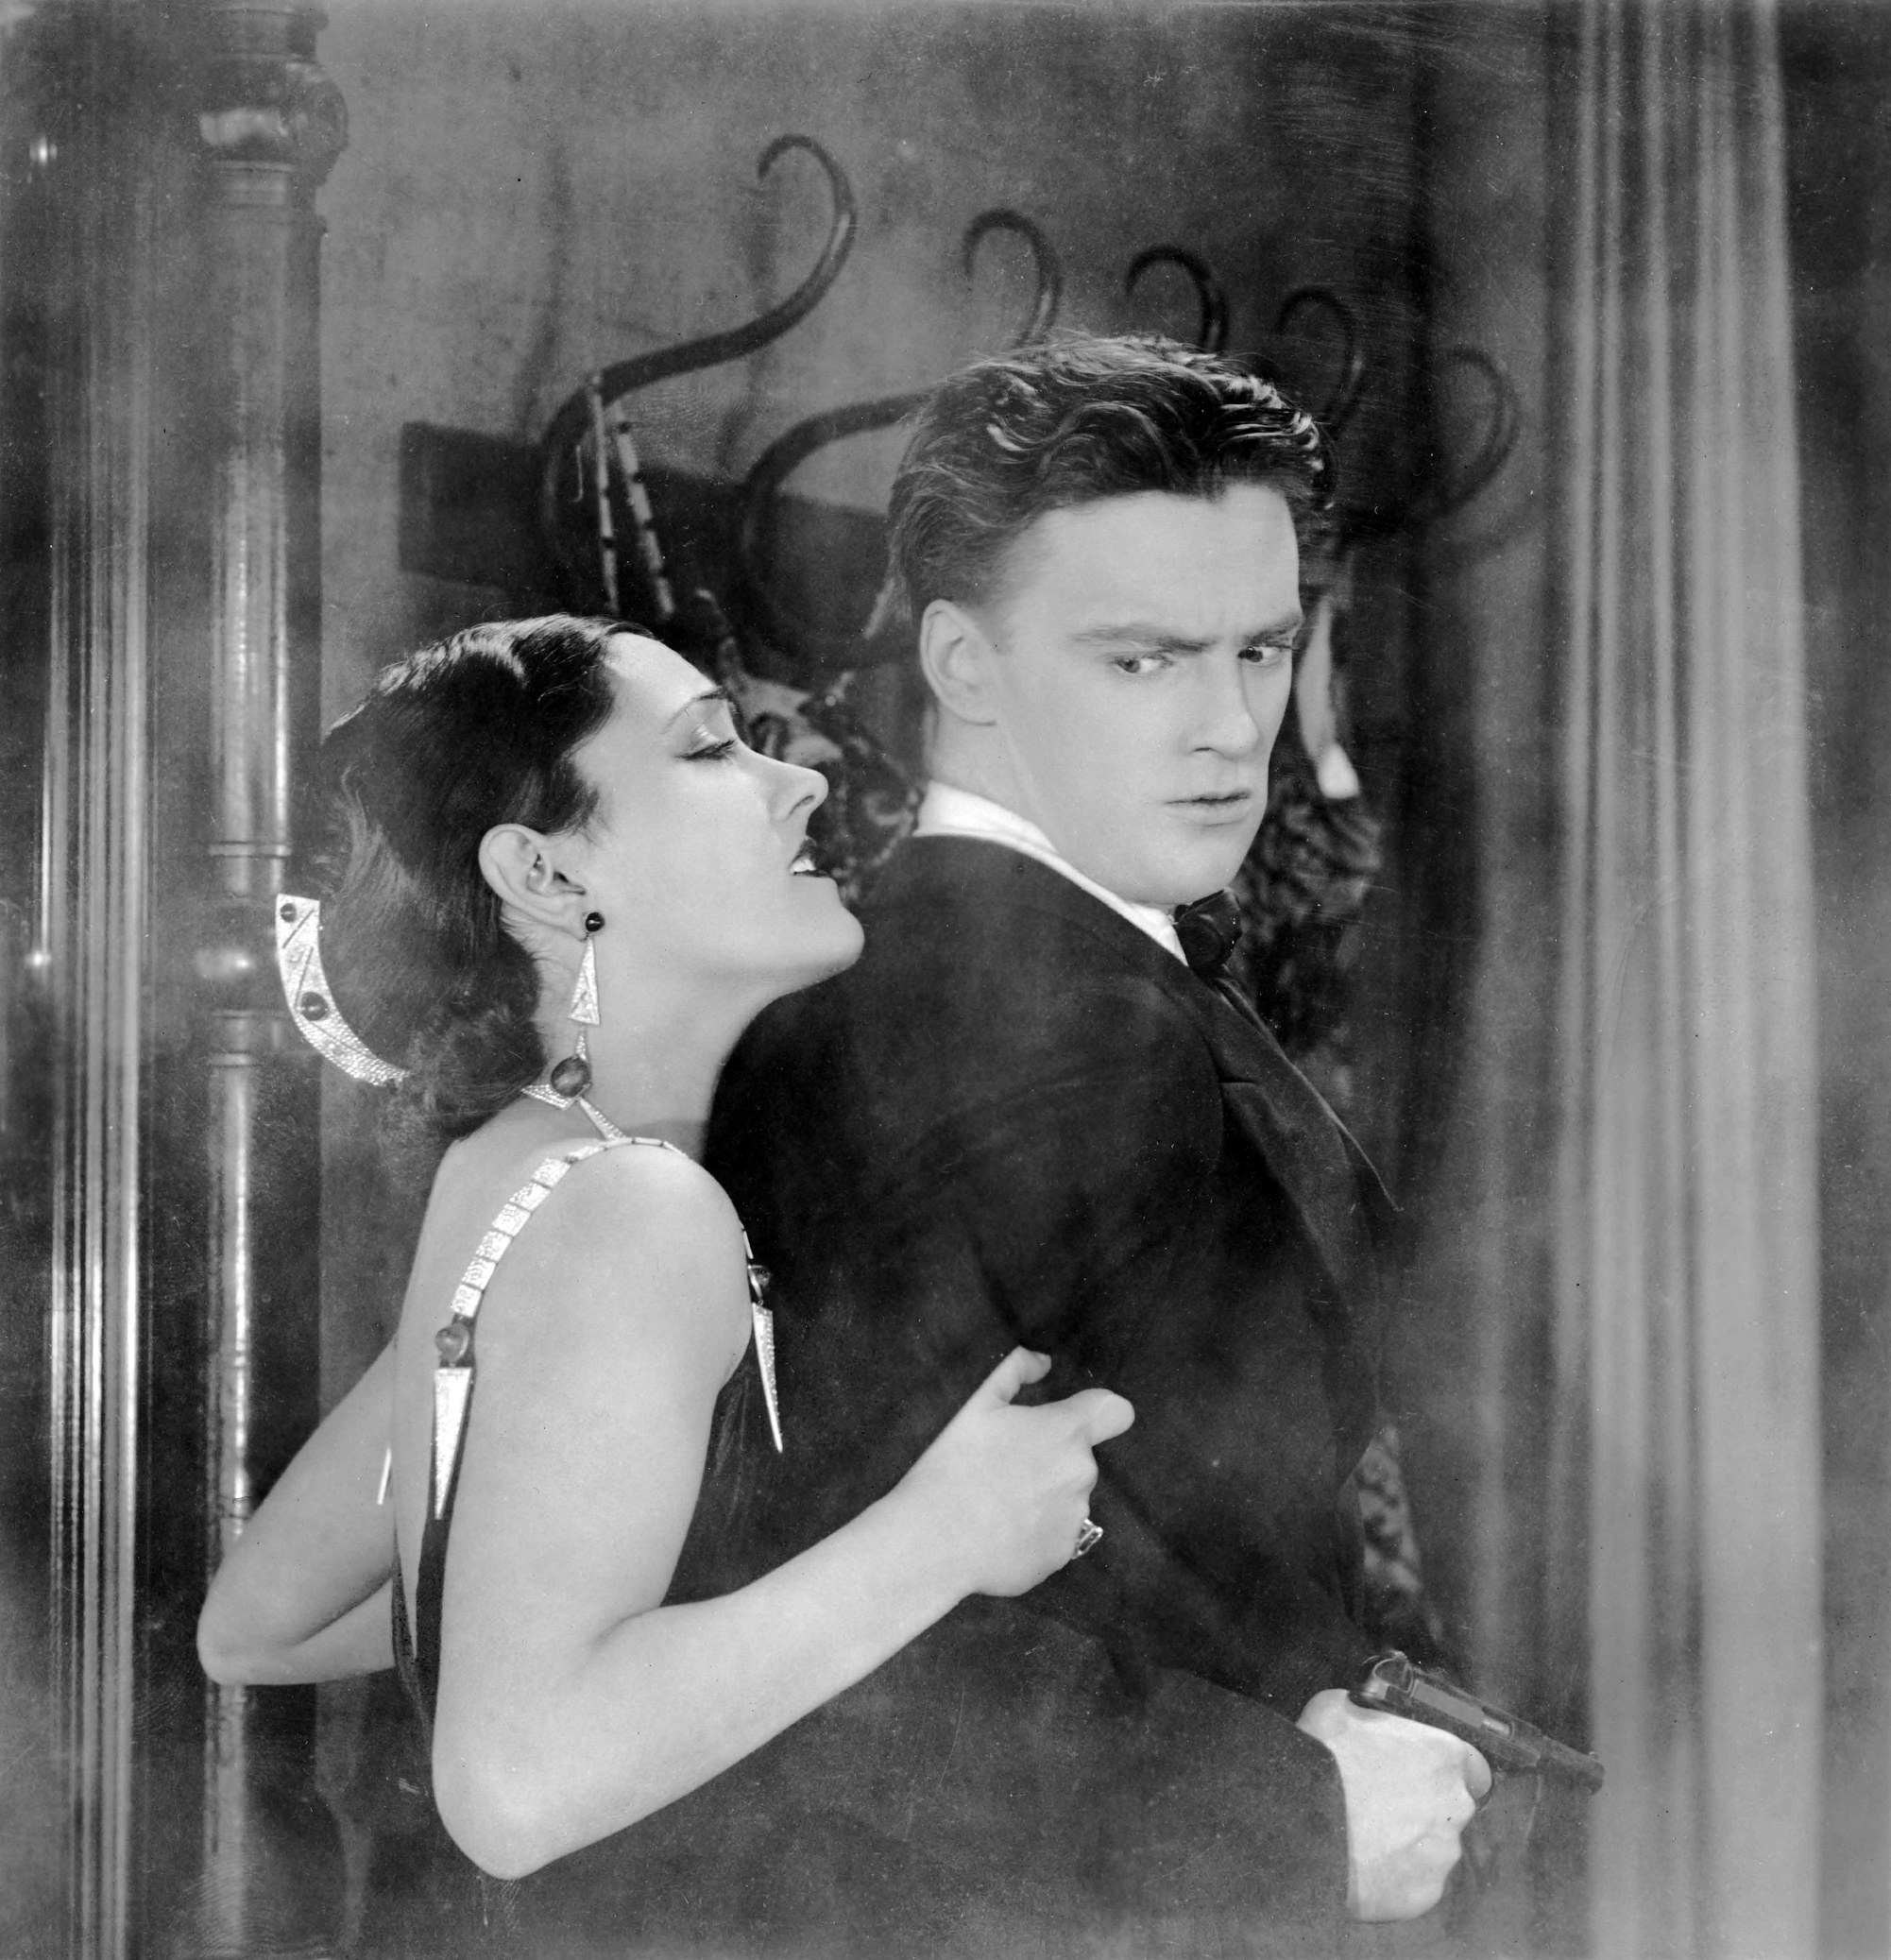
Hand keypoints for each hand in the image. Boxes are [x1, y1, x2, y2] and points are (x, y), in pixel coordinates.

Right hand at [895, 1348, 1133, 1599]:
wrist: (935, 1540)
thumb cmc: (955, 1464)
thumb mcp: (978, 1403)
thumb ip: (1016, 1370)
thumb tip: (1043, 1361)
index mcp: (1065, 1431)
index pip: (1115, 1411)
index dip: (1099, 1413)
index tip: (1070, 1422)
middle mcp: (1081, 1473)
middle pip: (1078, 1458)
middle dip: (1051, 1459)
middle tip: (1004, 1467)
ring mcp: (1074, 1518)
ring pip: (1067, 1497)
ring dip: (1044, 1497)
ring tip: (997, 1503)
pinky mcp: (1062, 1554)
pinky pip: (1055, 1534)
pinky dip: (1035, 1533)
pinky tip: (999, 1532)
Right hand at [1296, 1688, 1490, 1920]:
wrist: (1301, 1819)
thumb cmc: (1325, 1755)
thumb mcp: (1345, 1707)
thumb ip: (1377, 1720)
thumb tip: (1370, 1725)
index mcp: (1446, 1756)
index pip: (1473, 1768)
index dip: (1445, 1771)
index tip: (1422, 1775)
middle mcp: (1456, 1807)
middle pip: (1450, 1810)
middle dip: (1423, 1809)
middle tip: (1381, 1805)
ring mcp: (1442, 1855)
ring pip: (1432, 1850)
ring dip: (1408, 1845)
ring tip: (1365, 1838)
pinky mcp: (1423, 1895)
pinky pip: (1414, 1885)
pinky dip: (1394, 1879)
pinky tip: (1363, 1865)